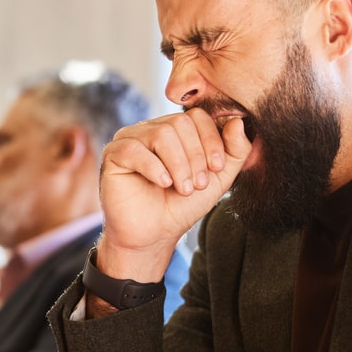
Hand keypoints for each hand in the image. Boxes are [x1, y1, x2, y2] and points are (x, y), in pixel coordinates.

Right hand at [97, 110, 250, 280]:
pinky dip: (154, 168)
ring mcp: (129, 139)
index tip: (216, 168)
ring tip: (182, 188)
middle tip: (197, 185)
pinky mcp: (113, 154)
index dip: (211, 140)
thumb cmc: (181, 206)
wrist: (153, 235)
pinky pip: (134, 149)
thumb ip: (235, 152)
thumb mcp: (218, 179)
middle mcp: (151, 129)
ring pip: (160, 134)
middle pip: (179, 123)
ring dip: (178, 164)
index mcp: (175, 131)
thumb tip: (238, 123)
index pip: (196, 116)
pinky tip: (162, 184)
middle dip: (195, 155)